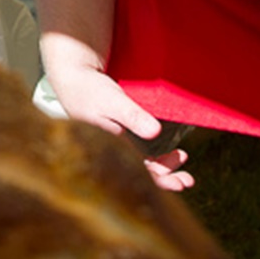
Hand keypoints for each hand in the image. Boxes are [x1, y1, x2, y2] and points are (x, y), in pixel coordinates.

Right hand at [41, 33, 192, 190]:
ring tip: (181, 158)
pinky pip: (139, 147)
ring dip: (163, 163)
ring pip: (142, 160)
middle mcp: (115, 147)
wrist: (71, 76)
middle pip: (142, 171)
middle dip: (166, 177)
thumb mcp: (112, 100)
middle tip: (187, 180)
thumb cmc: (88, 89)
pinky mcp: (120, 129)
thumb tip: (154, 132)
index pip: (138, 172)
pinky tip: (167, 148)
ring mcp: (117, 139)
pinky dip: (155, 150)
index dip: (161, 179)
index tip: (181, 182)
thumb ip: (132, 116)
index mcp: (111, 147)